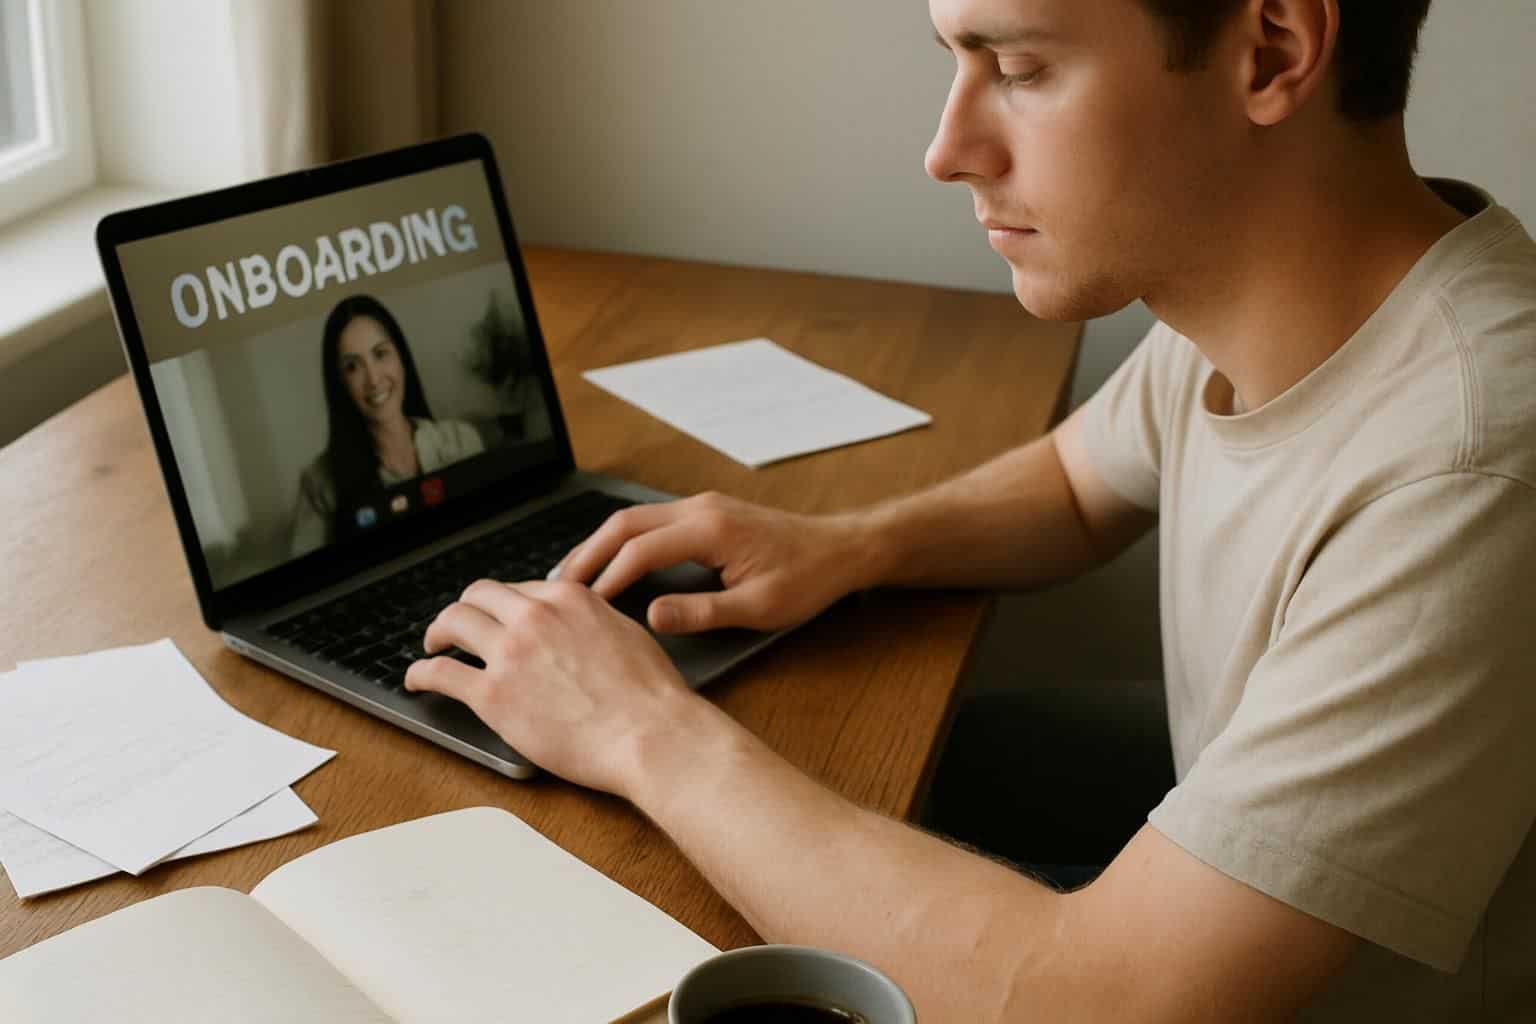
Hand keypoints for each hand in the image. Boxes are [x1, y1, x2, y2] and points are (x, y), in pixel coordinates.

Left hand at [405, 578, 715, 796]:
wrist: (650, 733)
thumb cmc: (650, 695)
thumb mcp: (625, 632)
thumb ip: (592, 620)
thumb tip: (577, 625)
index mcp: (568, 597)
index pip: (518, 590)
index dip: (502, 606)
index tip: (496, 620)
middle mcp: (534, 615)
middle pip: (478, 597)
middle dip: (464, 609)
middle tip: (457, 627)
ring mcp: (510, 653)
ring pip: (453, 623)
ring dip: (437, 633)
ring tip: (433, 647)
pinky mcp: (493, 694)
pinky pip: (440, 674)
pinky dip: (420, 673)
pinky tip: (417, 679)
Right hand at [553, 492, 872, 633]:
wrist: (842, 549)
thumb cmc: (807, 579)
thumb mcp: (759, 608)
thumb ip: (703, 612)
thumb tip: (652, 617)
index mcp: (711, 529)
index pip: (640, 550)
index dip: (607, 579)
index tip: (583, 608)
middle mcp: (701, 509)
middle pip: (625, 524)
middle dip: (587, 553)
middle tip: (556, 588)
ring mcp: (702, 506)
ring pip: (634, 519)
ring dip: (600, 545)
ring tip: (571, 577)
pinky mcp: (706, 513)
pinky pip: (651, 522)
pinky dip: (622, 541)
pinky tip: (609, 564)